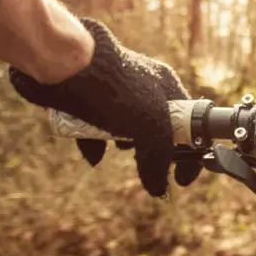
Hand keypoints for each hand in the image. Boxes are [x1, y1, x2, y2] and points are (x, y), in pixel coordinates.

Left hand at [9, 18, 201, 196]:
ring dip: (124, 143)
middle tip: (149, 165)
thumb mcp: (151, 128)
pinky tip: (93, 155)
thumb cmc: (116, 91)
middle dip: (154, 148)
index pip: (191, 121)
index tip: (182, 177)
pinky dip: (96, 143)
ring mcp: (114, 92)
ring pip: (126, 127)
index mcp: (167, 87)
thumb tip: (159, 190)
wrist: (64, 65)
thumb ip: (158, 159)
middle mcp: (144, 86)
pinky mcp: (87, 98)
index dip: (191, 149)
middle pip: (158, 126)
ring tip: (119, 149)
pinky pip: (96, 127)